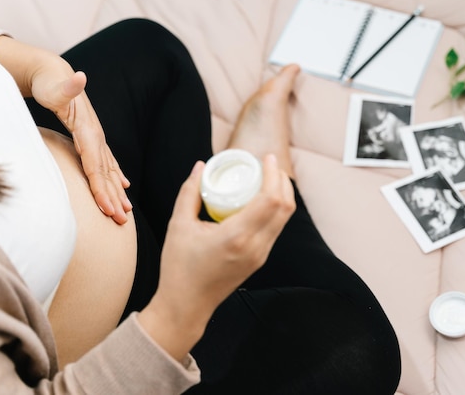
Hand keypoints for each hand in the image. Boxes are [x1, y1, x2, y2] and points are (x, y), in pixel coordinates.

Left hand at [31, 70, 132, 224]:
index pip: (96, 167)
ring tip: (127, 211)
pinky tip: (124, 185)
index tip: (108, 209)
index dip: (102, 189)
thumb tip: (80, 77)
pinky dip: (116, 176)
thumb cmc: (49, 83)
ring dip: (118, 192)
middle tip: (122, 221)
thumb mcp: (54, 87)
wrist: (53, 73)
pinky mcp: (91, 138)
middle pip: (106, 174)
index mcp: (88, 132)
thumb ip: (68, 87)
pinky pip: (107, 162)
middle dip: (114, 198)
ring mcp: (95, 138)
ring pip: (109, 170)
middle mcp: (96, 137)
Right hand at [139, 154, 295, 361]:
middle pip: (285, 207)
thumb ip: (190, 192)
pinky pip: (275, 229)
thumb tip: (201, 166)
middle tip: (268, 164)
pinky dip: (274, 210)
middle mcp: (255, 247)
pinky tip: (261, 199)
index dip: (273, 174)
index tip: (266, 157)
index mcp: (237, 236)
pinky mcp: (259, 260)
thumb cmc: (179, 267)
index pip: (271, 199)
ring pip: (283, 219)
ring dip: (281, 194)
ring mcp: (260, 256)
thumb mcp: (179, 225)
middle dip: (281, 180)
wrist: (186, 306)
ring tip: (266, 177)